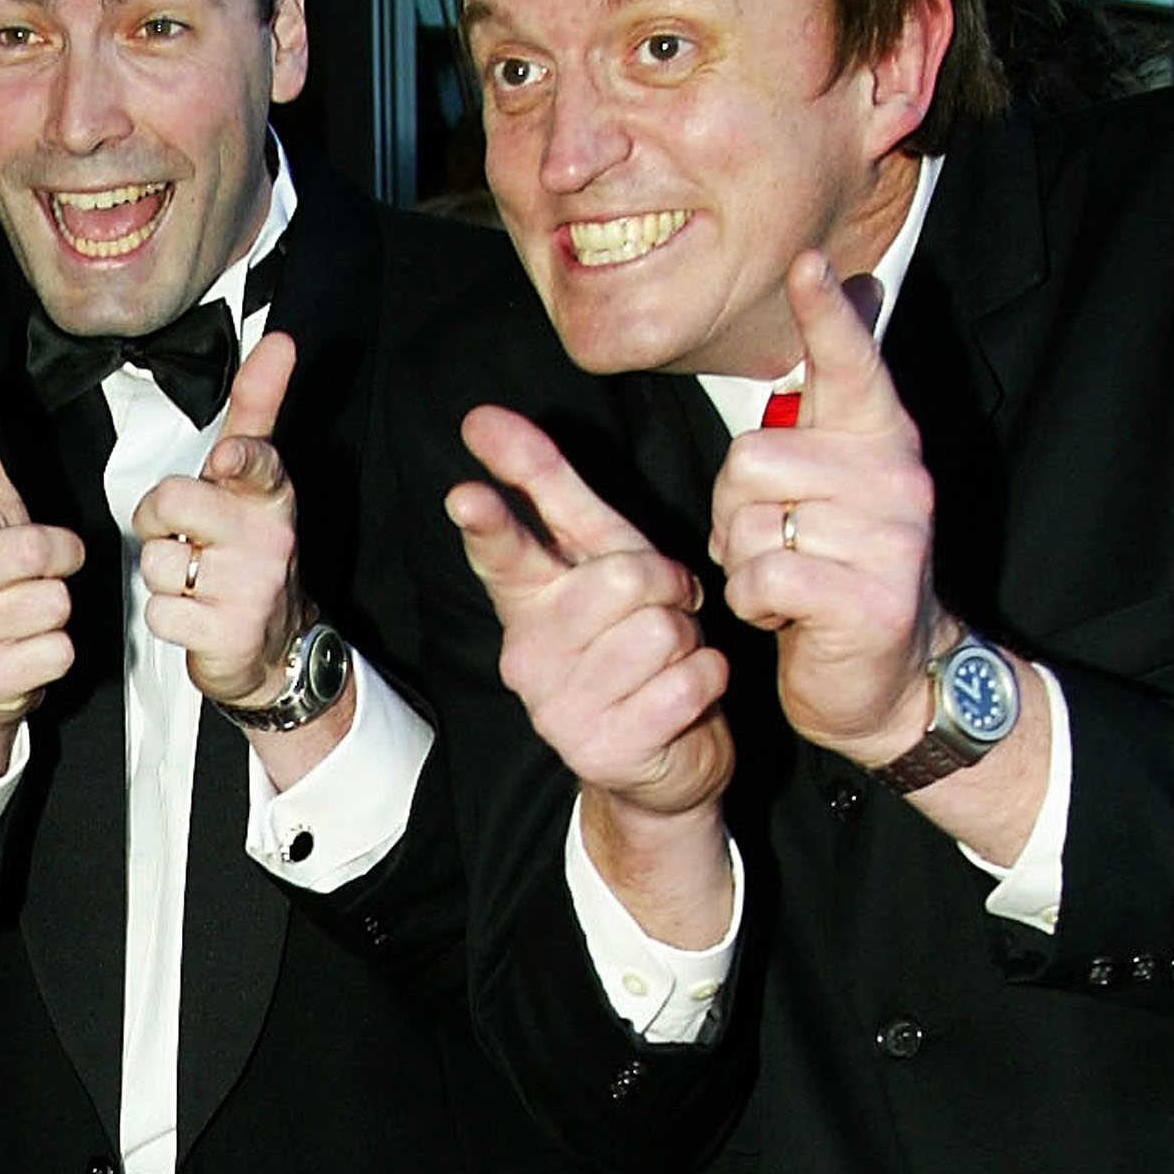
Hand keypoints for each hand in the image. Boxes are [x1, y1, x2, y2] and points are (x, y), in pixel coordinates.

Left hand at [131, 330, 314, 706]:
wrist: (275, 640)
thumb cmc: (249, 548)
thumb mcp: (256, 477)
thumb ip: (258, 407)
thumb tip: (279, 341)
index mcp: (270, 492)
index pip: (256, 461)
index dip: (236, 459)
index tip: (225, 460)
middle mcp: (267, 536)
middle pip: (172, 501)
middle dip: (155, 517)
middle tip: (179, 533)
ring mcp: (250, 587)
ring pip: (156, 560)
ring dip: (160, 572)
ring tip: (194, 578)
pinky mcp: (228, 633)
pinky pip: (159, 610)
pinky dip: (165, 614)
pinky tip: (194, 613)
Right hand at [447, 407, 733, 820]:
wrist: (665, 757)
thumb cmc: (632, 639)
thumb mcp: (601, 556)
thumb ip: (548, 487)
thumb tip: (483, 416)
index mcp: (525, 601)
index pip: (503, 553)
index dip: (488, 522)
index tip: (467, 494)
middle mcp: (526, 655)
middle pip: (624, 579)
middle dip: (668, 588)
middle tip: (664, 613)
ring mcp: (558, 710)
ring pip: (663, 631)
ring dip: (689, 641)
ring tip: (668, 661)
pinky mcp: (603, 752)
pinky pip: (689, 680)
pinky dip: (707, 680)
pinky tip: (682, 696)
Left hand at [709, 253, 942, 764]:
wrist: (886, 676)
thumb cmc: (836, 570)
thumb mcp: (828, 484)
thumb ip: (822, 408)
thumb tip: (848, 288)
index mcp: (880, 440)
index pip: (852, 364)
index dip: (826, 316)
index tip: (810, 264)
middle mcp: (896, 478)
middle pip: (750, 458)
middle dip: (734, 510)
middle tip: (774, 543)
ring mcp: (892, 538)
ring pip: (751, 524)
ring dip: (747, 563)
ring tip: (790, 579)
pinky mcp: (869, 598)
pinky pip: (762, 578)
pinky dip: (754, 605)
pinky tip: (790, 615)